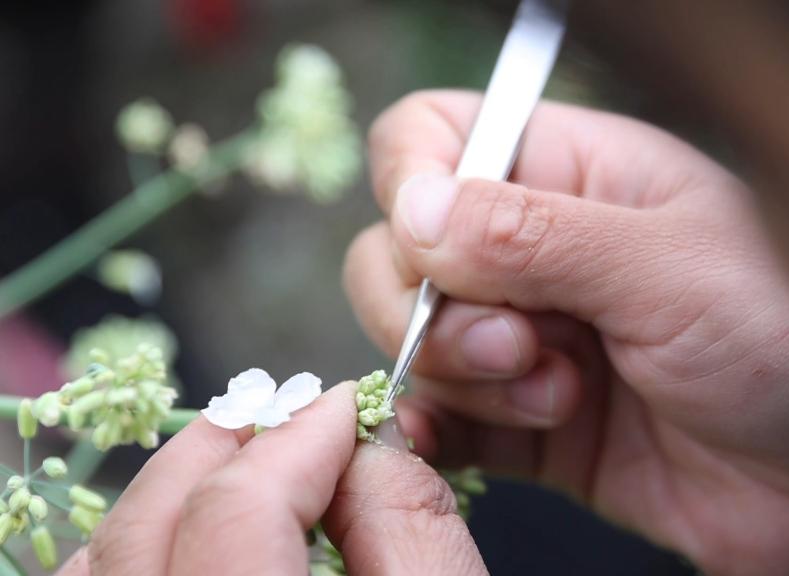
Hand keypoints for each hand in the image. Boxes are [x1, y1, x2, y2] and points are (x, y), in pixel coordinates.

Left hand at [56, 383, 485, 575]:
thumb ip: (413, 529)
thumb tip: (368, 442)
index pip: (236, 514)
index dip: (300, 440)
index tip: (353, 408)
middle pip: (150, 530)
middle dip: (228, 448)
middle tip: (296, 411)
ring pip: (103, 565)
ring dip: (173, 494)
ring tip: (246, 459)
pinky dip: (139, 548)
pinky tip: (196, 533)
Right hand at [344, 90, 788, 574]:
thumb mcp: (671, 271)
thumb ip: (537, 236)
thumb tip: (416, 210)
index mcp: (579, 174)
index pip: (439, 137)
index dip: (412, 182)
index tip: (438, 249)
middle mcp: (543, 249)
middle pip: (403, 247)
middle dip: (436, 306)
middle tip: (518, 344)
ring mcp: (532, 337)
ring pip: (419, 337)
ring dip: (466, 376)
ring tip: (558, 398)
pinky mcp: (530, 420)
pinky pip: (442, 417)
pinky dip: (434, 430)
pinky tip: (457, 441)